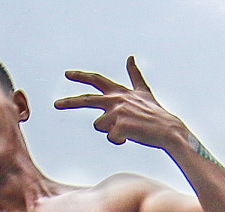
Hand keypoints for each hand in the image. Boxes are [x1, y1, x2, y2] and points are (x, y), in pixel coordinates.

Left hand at [53, 58, 188, 150]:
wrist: (168, 130)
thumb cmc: (155, 114)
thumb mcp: (143, 91)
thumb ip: (134, 75)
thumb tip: (130, 57)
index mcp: (119, 92)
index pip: (96, 80)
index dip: (81, 76)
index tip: (67, 74)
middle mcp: (116, 99)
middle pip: (86, 100)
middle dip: (69, 102)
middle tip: (56, 104)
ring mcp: (117, 113)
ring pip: (100, 125)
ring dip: (111, 130)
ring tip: (128, 129)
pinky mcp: (119, 127)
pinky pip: (110, 137)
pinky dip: (120, 140)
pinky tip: (132, 136)